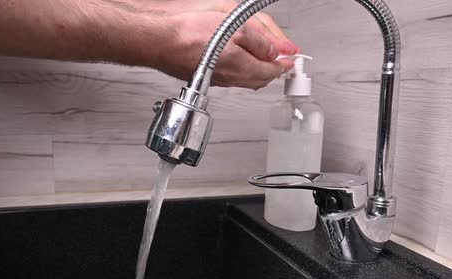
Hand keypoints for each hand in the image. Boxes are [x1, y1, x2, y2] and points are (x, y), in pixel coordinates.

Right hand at [140, 0, 298, 89]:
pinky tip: (241, 59)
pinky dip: (243, 69)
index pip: (273, 70)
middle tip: (283, 57)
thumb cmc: (189, 32)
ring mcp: (219, 80)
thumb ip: (260, 40)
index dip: (286, 62)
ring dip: (259, 69)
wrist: (159, 41)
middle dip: (274, 67)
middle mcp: (232, 78)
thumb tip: (277, 51)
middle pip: (262, 78)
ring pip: (247, 78)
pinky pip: (233, 77)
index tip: (293, 56)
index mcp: (242, 66)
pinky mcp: (208, 77)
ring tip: (265, 57)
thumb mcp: (234, 25)